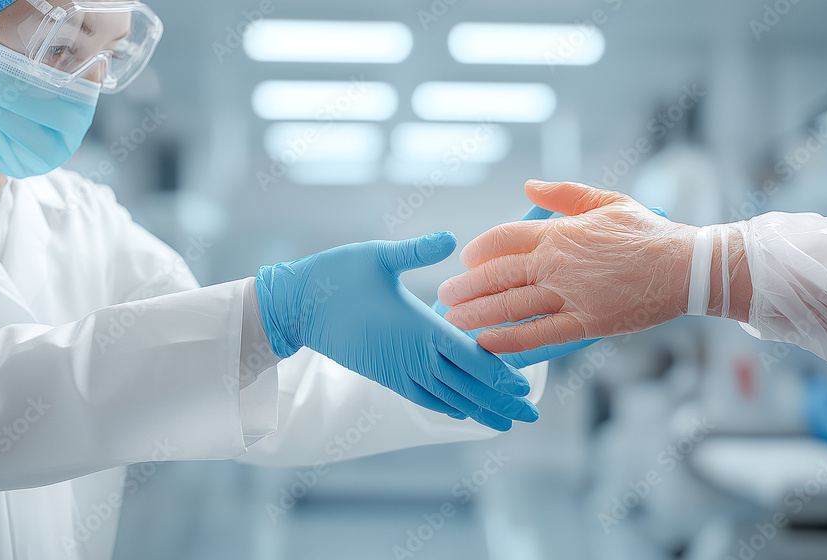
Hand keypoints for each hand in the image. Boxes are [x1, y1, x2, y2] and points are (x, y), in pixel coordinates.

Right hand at [256, 232, 539, 430]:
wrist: (297, 306)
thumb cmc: (338, 276)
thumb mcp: (379, 255)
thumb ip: (418, 250)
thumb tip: (451, 239)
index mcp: (419, 328)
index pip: (471, 357)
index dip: (500, 373)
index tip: (524, 386)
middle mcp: (413, 356)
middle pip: (466, 385)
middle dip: (499, 400)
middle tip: (528, 414)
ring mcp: (397, 370)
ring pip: (447, 397)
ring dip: (477, 409)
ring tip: (503, 421)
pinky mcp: (383, 374)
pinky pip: (423, 397)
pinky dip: (447, 406)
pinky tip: (460, 410)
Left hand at [437, 181, 694, 353]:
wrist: (686, 267)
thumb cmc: (647, 232)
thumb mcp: (606, 200)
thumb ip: (563, 195)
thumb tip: (528, 187)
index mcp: (559, 232)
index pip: (504, 238)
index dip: (479, 249)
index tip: (465, 259)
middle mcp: (557, 264)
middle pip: (497, 274)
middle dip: (465, 286)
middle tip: (444, 295)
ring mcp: (570, 296)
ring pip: (511, 306)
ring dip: (476, 314)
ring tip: (452, 321)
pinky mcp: (586, 323)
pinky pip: (539, 334)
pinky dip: (509, 340)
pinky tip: (486, 343)